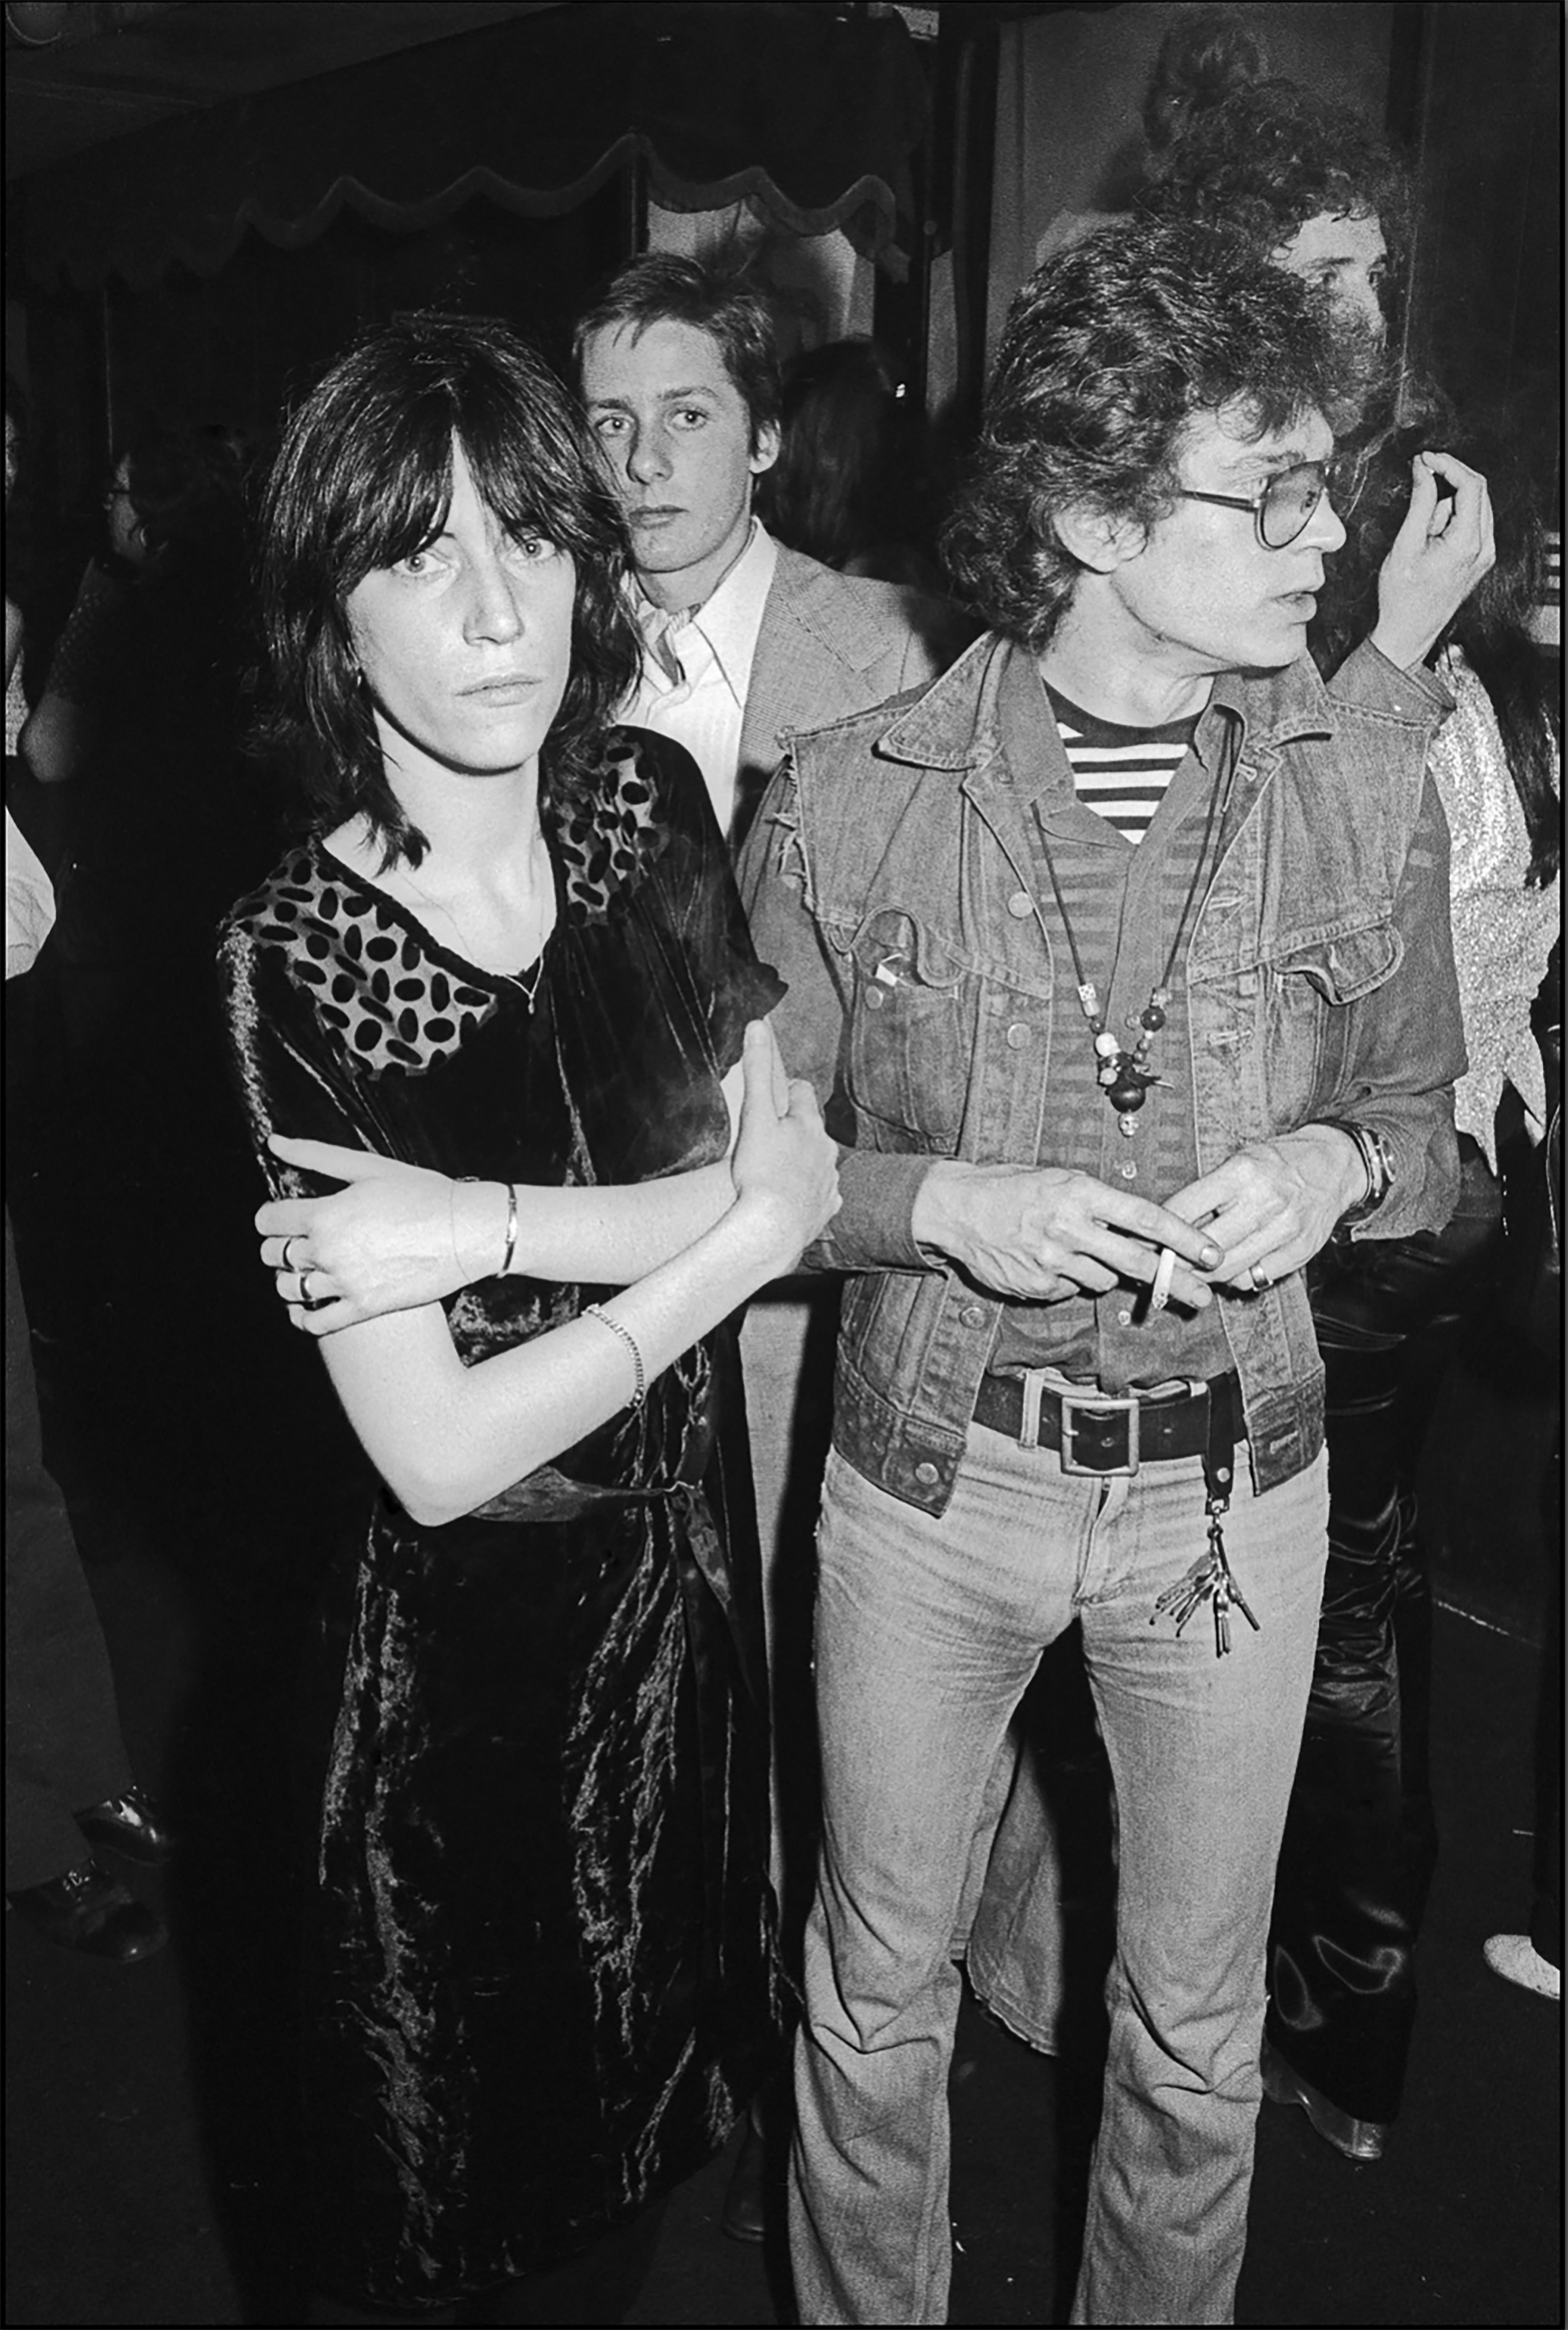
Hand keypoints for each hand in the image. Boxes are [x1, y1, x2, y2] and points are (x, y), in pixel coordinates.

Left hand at [257, 1135, 503, 1335]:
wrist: (467, 1231)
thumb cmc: (422, 1194)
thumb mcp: (367, 1166)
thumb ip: (315, 1155)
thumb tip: (274, 1142)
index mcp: (324, 1215)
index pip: (268, 1221)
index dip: (269, 1217)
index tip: (280, 1216)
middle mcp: (328, 1251)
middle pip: (273, 1255)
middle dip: (276, 1246)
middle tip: (294, 1240)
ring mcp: (345, 1283)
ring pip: (289, 1289)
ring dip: (287, 1279)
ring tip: (303, 1270)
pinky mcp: (364, 1308)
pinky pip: (315, 1322)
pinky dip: (301, 1317)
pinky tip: (305, 1306)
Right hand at [728, 1021, 840, 1270]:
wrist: (771, 1230)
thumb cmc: (760, 1173)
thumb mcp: (754, 1115)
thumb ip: (757, 1070)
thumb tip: (759, 1025)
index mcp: (809, 1124)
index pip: (803, 1093)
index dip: (786, 1092)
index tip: (773, 1099)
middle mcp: (826, 1150)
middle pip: (812, 1130)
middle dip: (794, 1130)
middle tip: (768, 1138)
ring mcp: (829, 1181)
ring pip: (817, 1162)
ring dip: (801, 1162)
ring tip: (776, 1172)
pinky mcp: (825, 1210)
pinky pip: (820, 1195)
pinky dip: (807, 1194)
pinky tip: (790, 1200)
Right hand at [912, 1161, 1222, 1305]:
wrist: (955, 1209)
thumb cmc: (1010, 1188)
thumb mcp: (1058, 1181)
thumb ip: (1098, 1205)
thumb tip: (1140, 1232)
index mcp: (1079, 1193)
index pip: (1145, 1218)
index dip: (1184, 1238)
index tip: (1211, 1253)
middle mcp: (1069, 1228)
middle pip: (1138, 1261)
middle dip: (1177, 1281)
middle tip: (1204, 1296)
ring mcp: (1052, 1260)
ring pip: (1103, 1279)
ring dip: (1102, 1270)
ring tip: (1073, 1250)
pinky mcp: (1036, 1285)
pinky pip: (1070, 1290)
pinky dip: (1067, 1279)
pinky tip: (1045, 1260)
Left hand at [1161, 1125, 1365, 1292]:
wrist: (1335, 1164)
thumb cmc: (1278, 1162)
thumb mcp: (1238, 1162)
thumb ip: (1207, 1194)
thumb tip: (1168, 1227)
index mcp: (1242, 1172)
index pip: (1186, 1208)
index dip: (1159, 1229)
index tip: (1144, 1239)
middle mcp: (1264, 1201)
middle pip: (1206, 1247)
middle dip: (1178, 1260)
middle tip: (1161, 1265)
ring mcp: (1285, 1229)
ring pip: (1229, 1268)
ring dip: (1204, 1275)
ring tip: (1190, 1272)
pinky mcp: (1301, 1250)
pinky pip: (1257, 1277)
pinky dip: (1237, 1279)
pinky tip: (1229, 1270)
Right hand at [1369, 451, 1494, 670]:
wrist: (1407, 633)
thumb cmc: (1402, 598)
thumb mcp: (1405, 544)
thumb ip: (1419, 502)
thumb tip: (1423, 470)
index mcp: (1468, 544)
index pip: (1471, 486)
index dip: (1449, 464)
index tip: (1426, 459)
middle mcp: (1484, 548)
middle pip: (1478, 491)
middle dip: (1450, 478)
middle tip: (1422, 472)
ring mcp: (1485, 554)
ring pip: (1475, 505)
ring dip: (1449, 502)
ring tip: (1422, 528)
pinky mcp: (1479, 558)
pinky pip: (1472, 523)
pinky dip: (1453, 517)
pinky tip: (1432, 533)